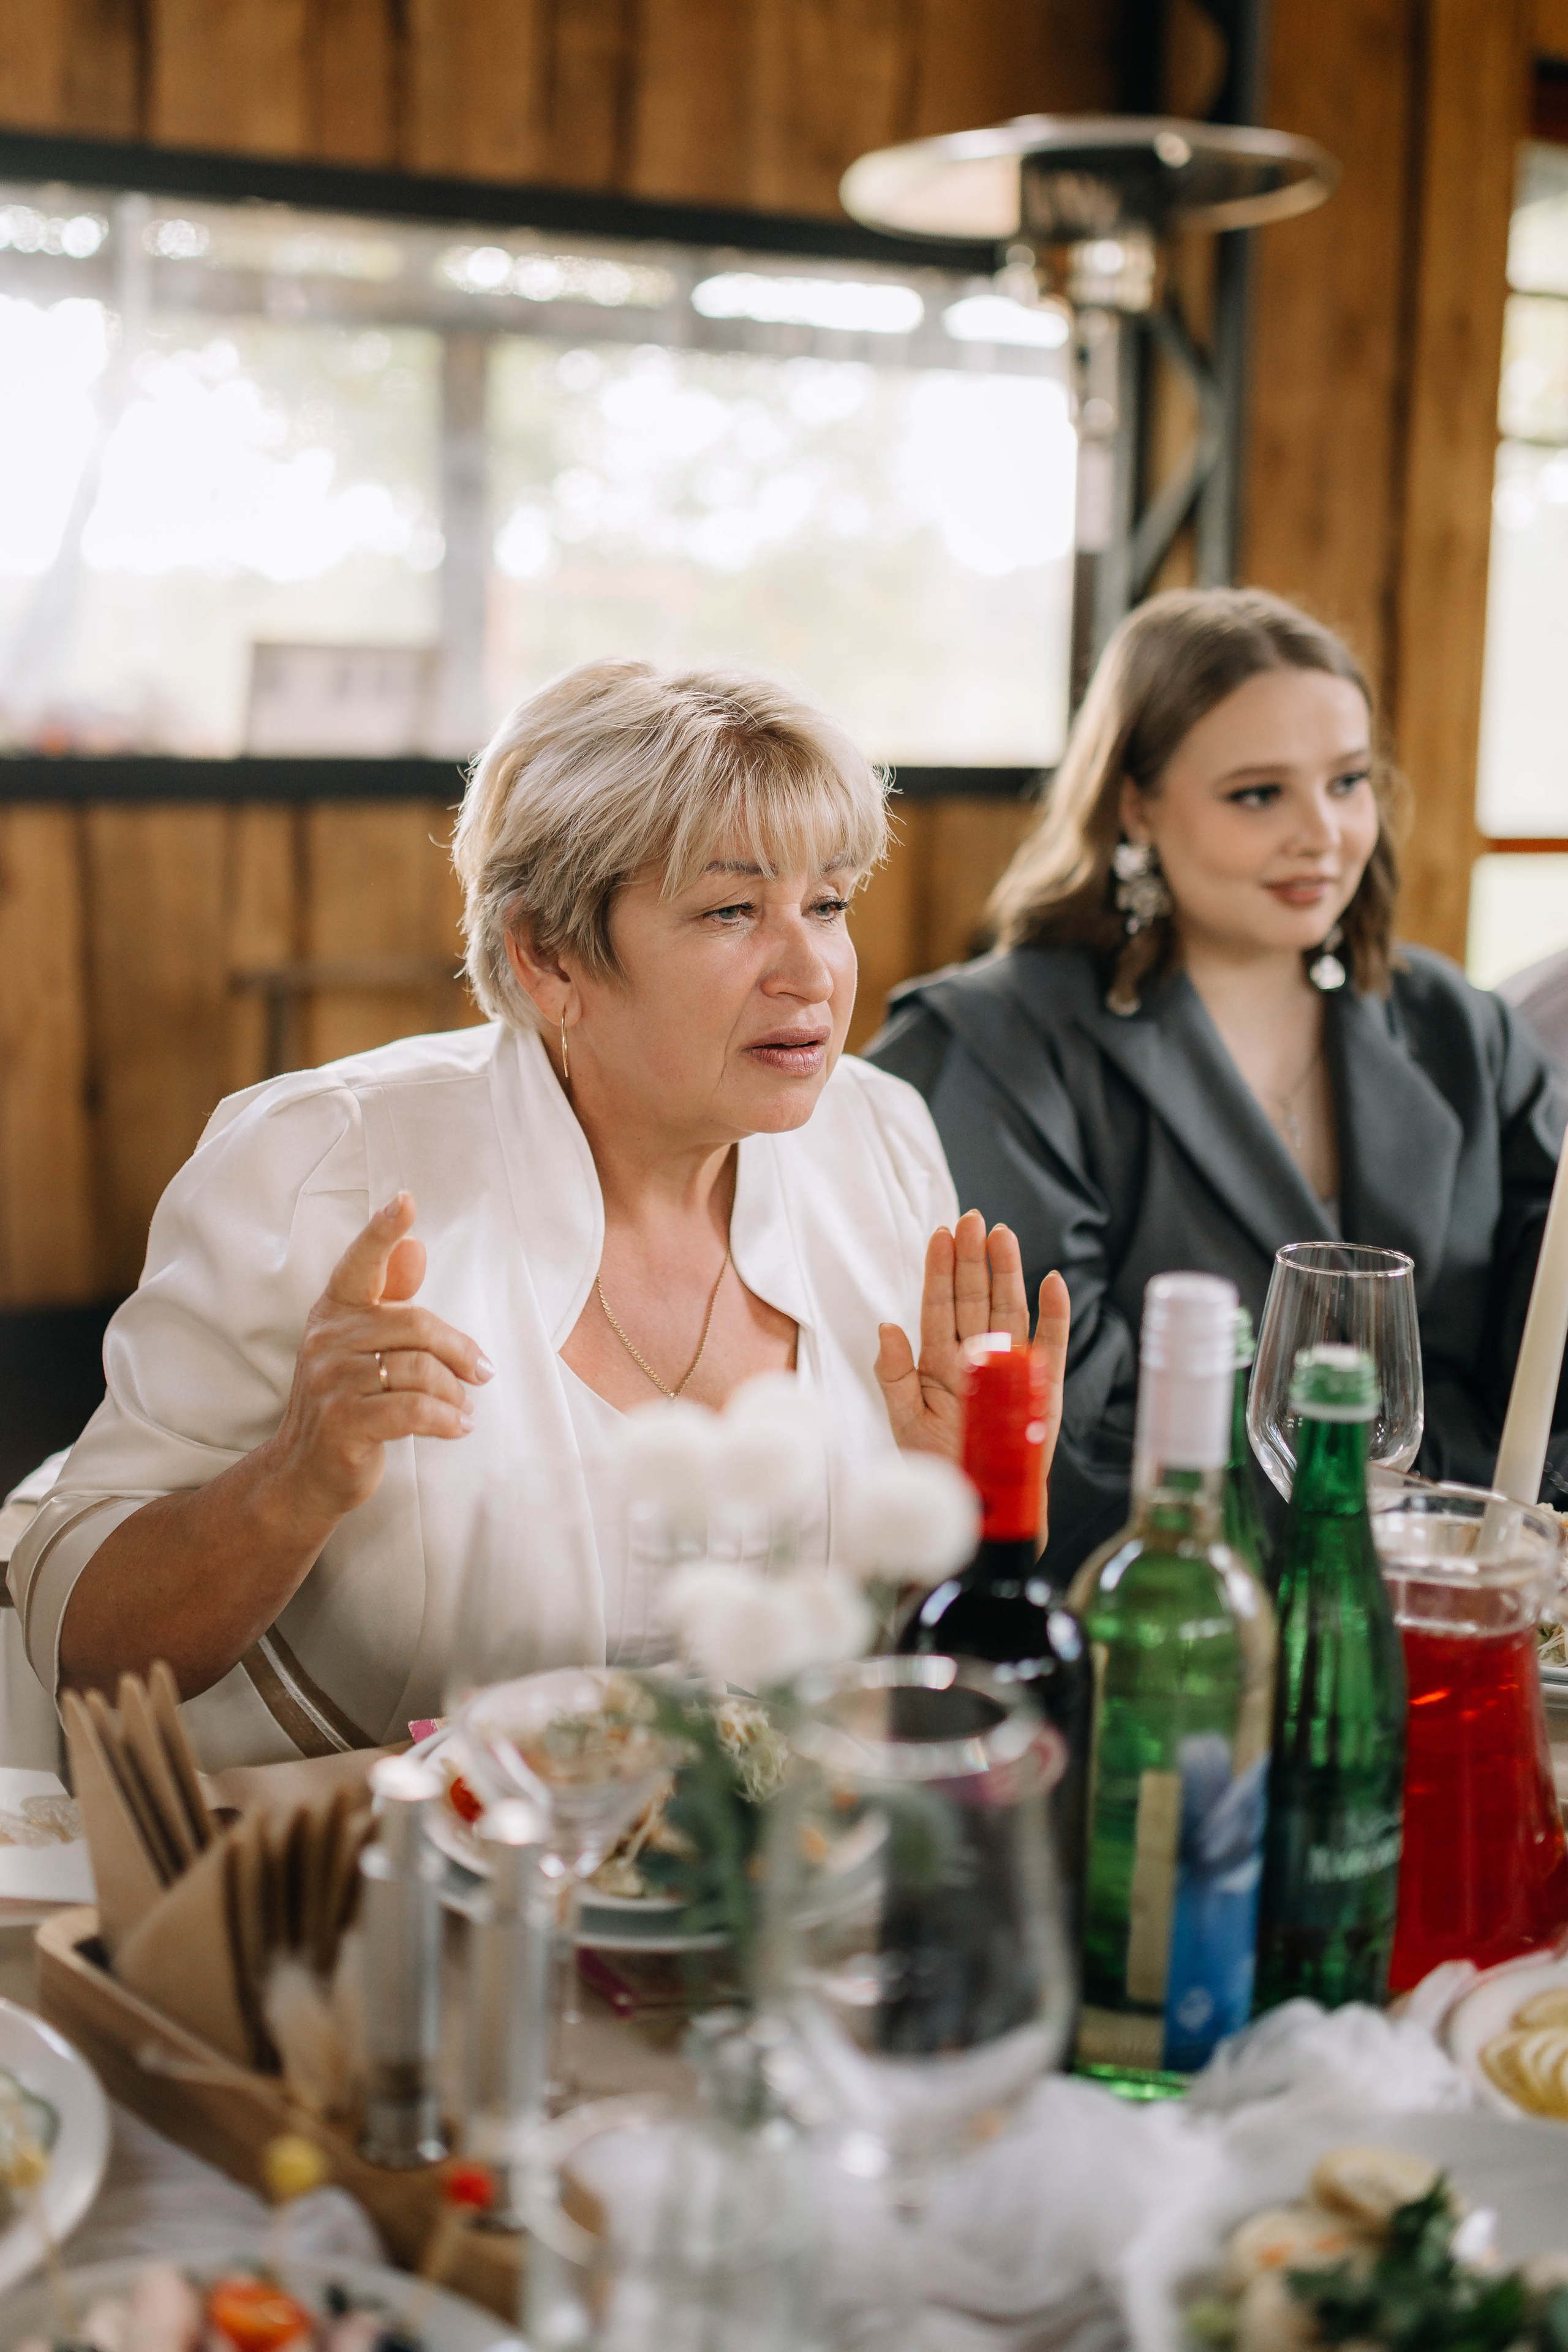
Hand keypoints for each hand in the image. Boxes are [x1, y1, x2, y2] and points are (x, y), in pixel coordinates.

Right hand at [265, 1192, 491, 1527]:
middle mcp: (327, 1340)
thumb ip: (389, 1299)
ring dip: (455, 1392)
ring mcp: (332, 1383)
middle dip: (459, 1350)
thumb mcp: (359, 1347)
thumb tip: (416, 1248)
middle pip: (416, 1325)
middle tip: (483, 1373)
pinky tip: (458, 1427)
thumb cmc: (344, 1403)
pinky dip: (446, 1419)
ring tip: (463, 1407)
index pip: (360, 1263)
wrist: (302, 1474)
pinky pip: (414, 1410)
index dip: (382, 1232)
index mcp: (333, 1313)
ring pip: (419, 1370)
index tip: (406, 1201)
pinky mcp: (344, 1423)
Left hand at [876, 1207, 1069, 1482]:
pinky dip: (1054, 1315)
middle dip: (973, 1258)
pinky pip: (1051, 1346)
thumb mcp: (905, 1422)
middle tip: (973, 1219)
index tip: (940, 1233)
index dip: (940, 1270)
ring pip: (1010, 1310)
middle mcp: (977, 1358)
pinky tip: (1052, 1282)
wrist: (978, 1509)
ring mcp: (1011, 1369)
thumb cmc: (940, 1469)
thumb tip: (886, 1326)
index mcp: (941, 1363)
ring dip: (1008, 1273)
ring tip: (1003, 1236)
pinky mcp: (1042, 1388)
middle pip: (975, 1298)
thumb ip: (895, 1374)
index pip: (939, 1306)